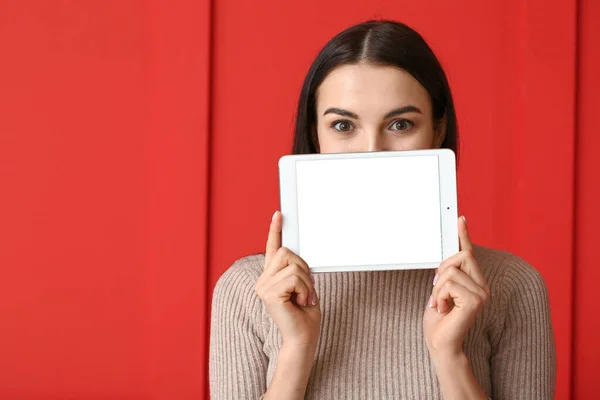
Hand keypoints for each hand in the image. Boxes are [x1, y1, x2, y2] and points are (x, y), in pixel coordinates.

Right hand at [255, 211, 320, 351]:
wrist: (303, 339)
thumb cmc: (305, 316)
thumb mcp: (303, 287)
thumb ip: (298, 270)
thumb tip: (299, 256)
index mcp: (272, 277)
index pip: (272, 248)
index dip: (275, 230)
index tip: (279, 214)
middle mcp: (263, 280)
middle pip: (286, 252)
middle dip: (303, 268)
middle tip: (306, 289)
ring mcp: (263, 286)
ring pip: (293, 264)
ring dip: (306, 282)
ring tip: (303, 298)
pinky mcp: (269, 293)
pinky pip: (294, 277)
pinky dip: (305, 289)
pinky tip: (300, 302)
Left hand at [423, 216, 489, 358]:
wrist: (441, 344)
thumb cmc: (439, 321)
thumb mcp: (439, 291)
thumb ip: (446, 276)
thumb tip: (444, 261)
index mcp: (474, 282)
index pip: (469, 254)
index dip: (464, 235)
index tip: (459, 219)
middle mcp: (482, 286)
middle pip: (460, 256)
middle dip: (442, 270)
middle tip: (437, 292)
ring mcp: (481, 293)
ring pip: (451, 271)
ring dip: (438, 289)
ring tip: (441, 305)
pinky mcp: (475, 301)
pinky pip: (449, 284)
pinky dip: (439, 296)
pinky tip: (443, 310)